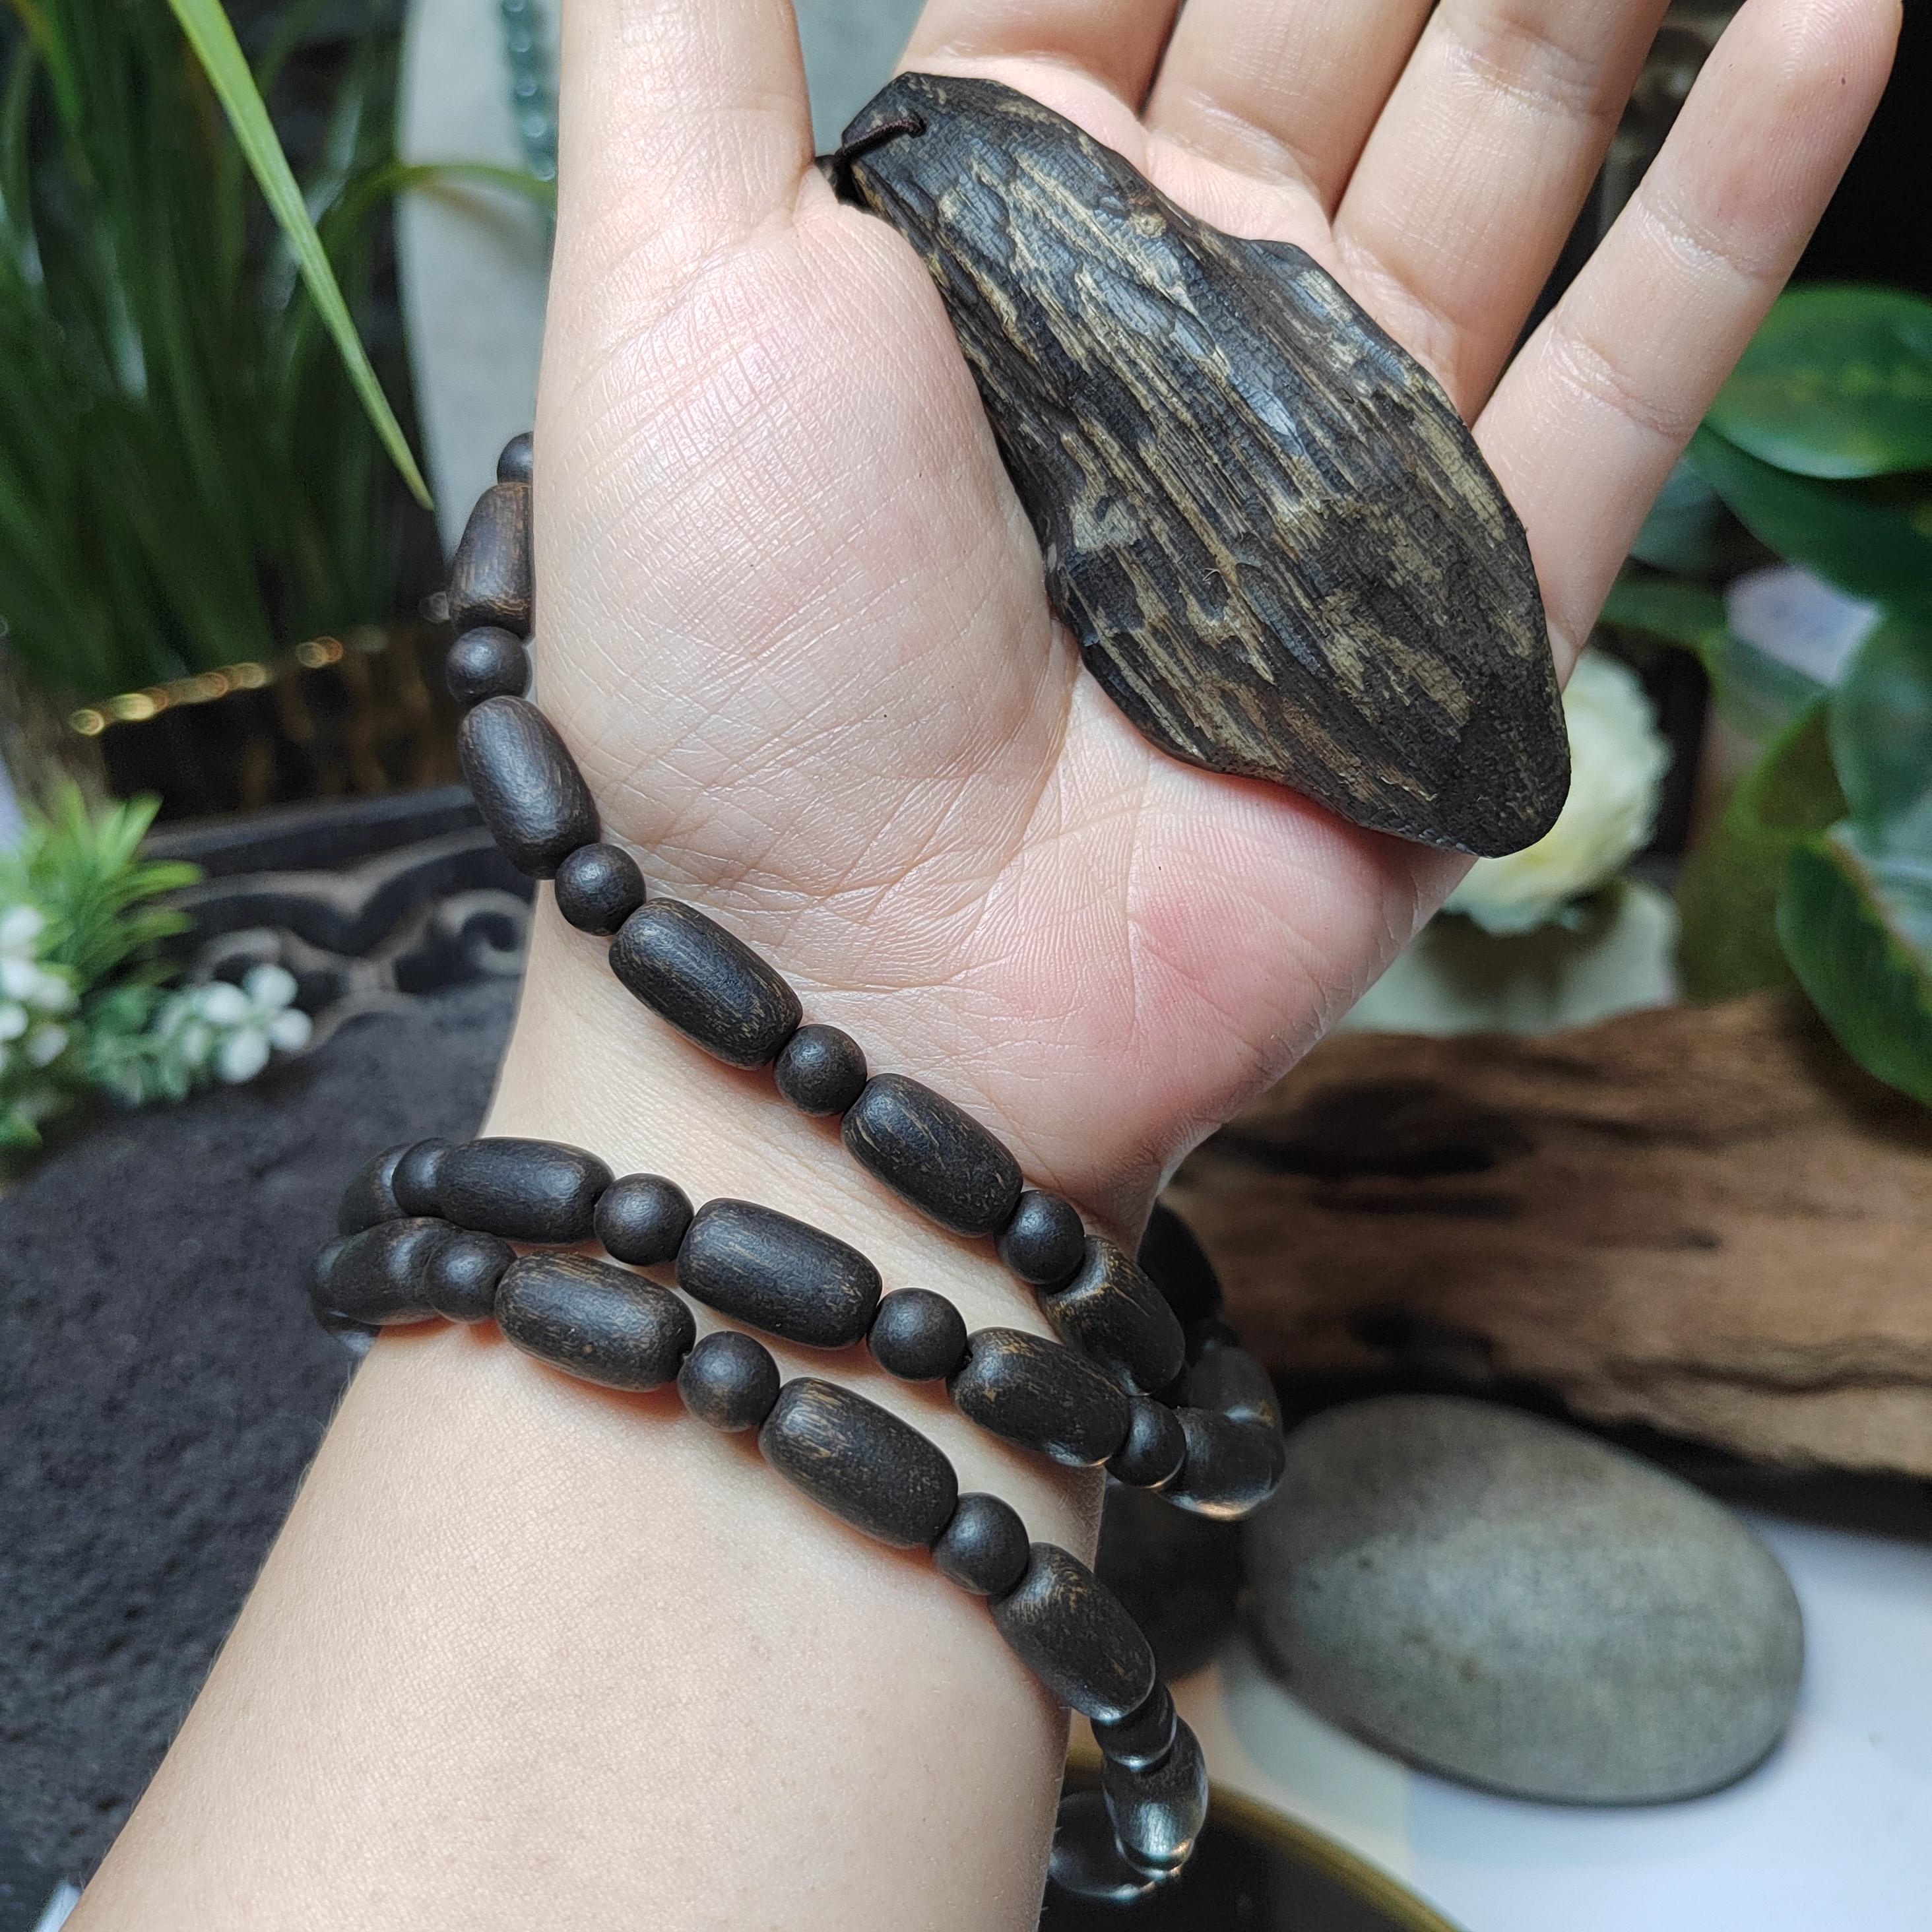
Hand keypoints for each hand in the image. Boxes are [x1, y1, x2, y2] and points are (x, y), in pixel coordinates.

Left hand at [530, 0, 1895, 1228]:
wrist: (849, 986)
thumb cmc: (720, 658)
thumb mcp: (668, 287)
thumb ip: (696, 27)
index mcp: (999, 228)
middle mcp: (1182, 319)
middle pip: (1349, 4)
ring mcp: (1336, 460)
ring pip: (1514, 147)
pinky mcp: (1459, 613)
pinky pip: (1627, 372)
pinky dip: (1734, 197)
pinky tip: (1827, 11)